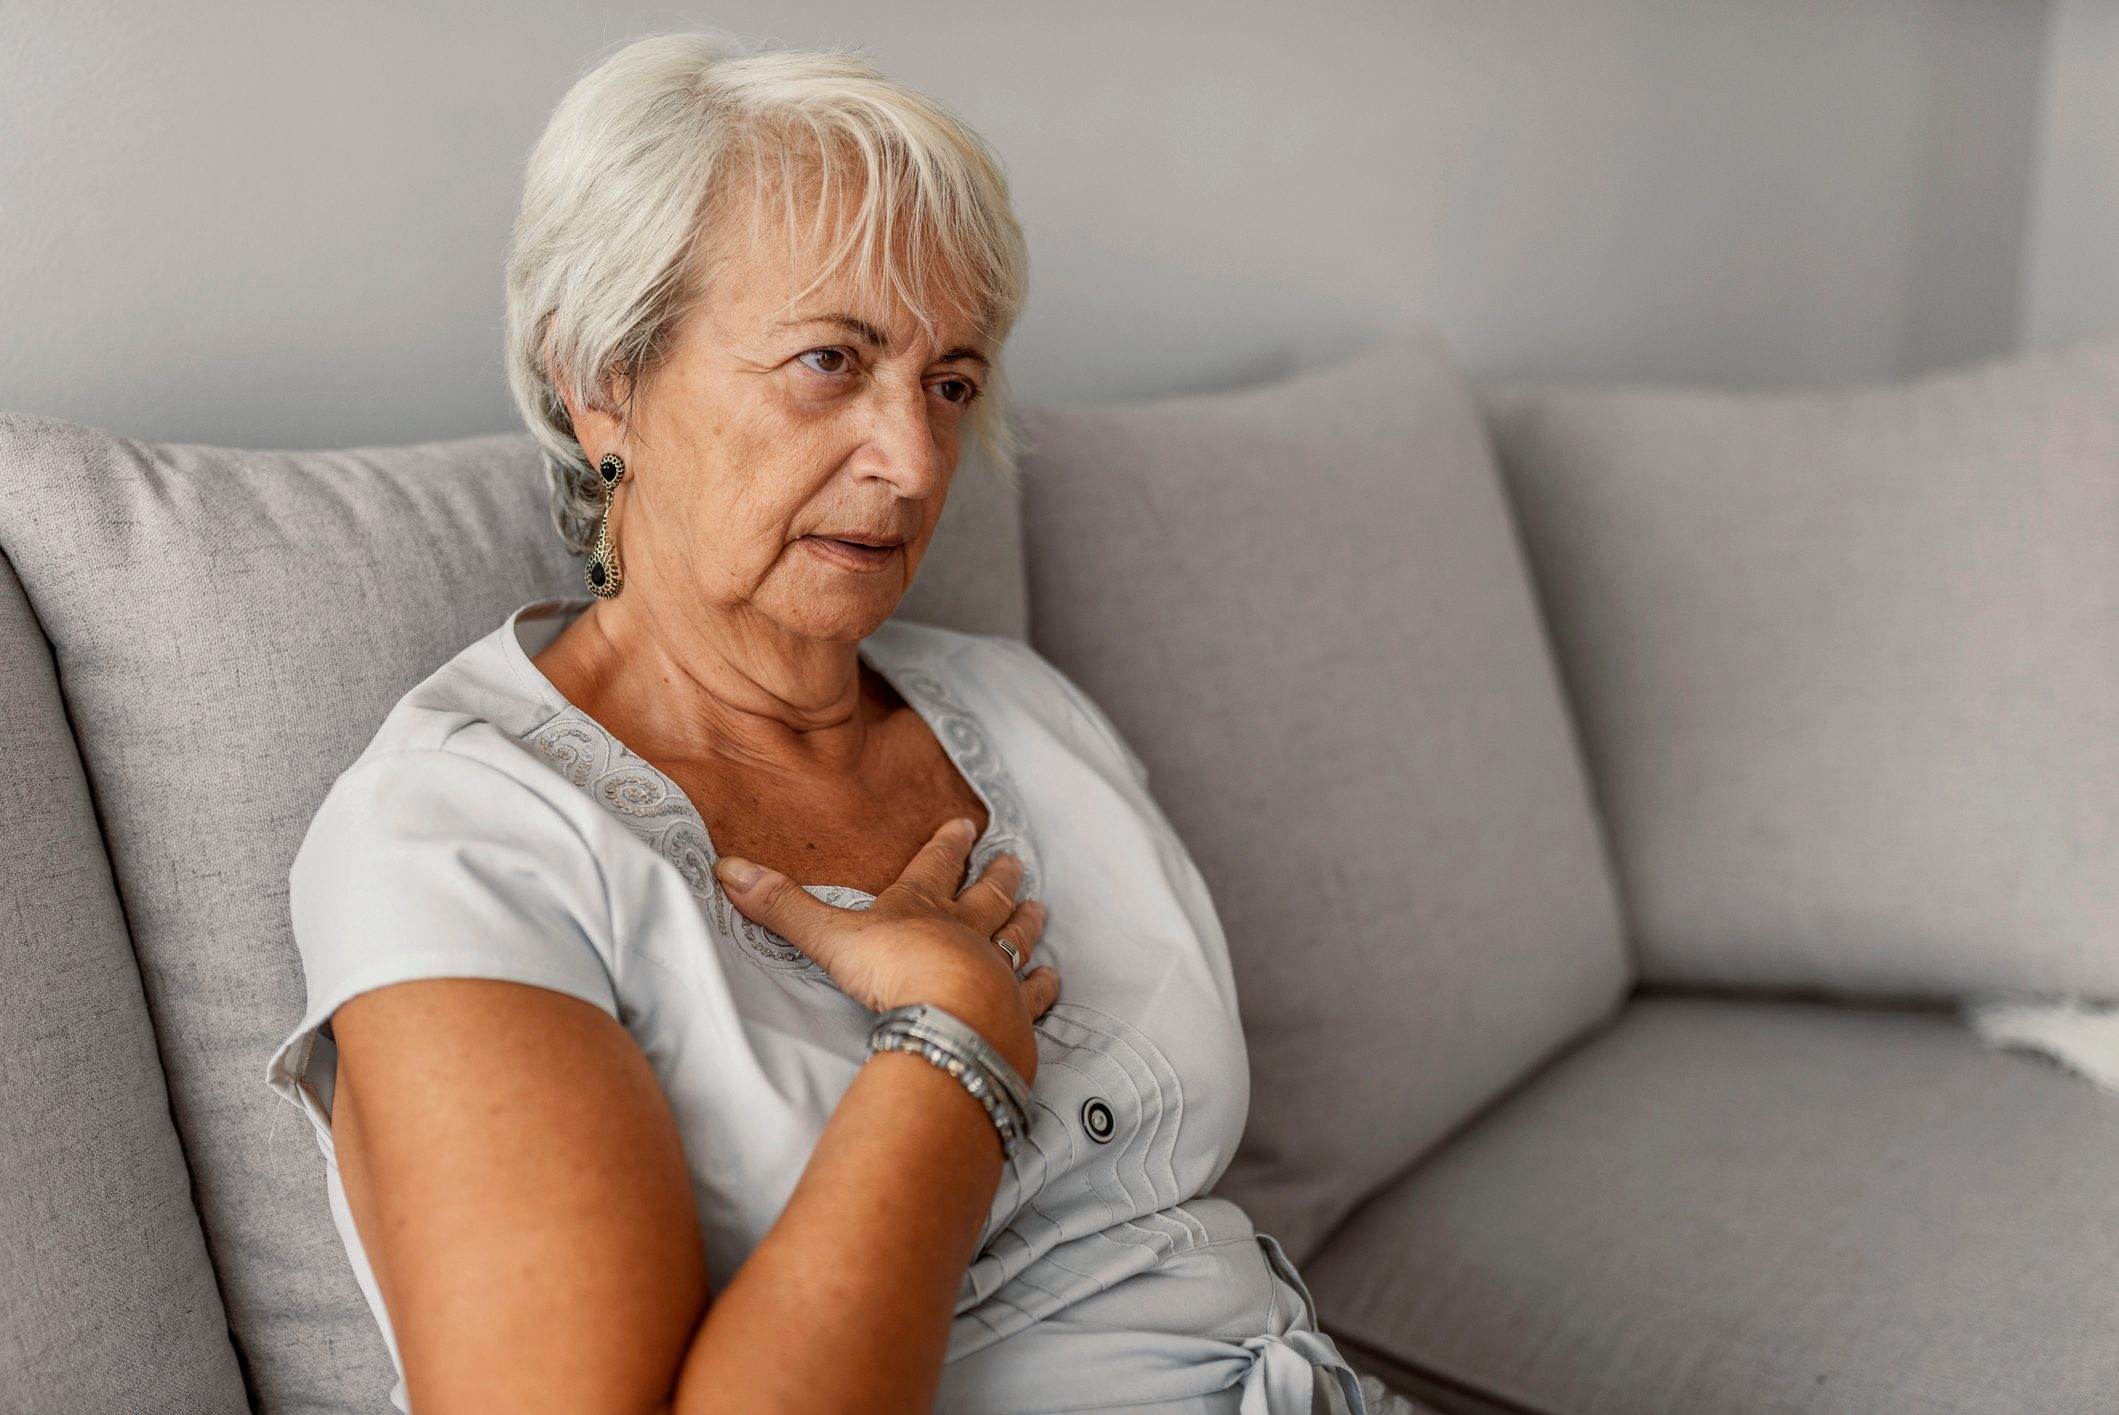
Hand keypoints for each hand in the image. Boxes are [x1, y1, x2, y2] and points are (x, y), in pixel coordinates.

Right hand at [710, 817, 1057, 1080]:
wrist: (952, 1018)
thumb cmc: (894, 972)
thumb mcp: (829, 936)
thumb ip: (782, 905)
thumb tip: (726, 867)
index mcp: (921, 908)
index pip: (936, 866)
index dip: (948, 845)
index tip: (966, 824)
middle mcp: (965, 930)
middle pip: (986, 897)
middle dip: (998, 878)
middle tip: (1016, 861)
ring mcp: (997, 969)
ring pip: (1016, 937)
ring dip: (1025, 921)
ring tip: (1039, 906)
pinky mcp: (1016, 1010)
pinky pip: (1035, 992)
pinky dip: (1044, 984)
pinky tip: (1052, 977)